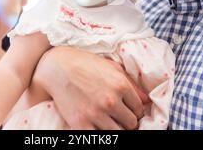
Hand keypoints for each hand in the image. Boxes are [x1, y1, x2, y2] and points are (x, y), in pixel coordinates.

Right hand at [32, 46, 147, 129]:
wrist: (56, 67)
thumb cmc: (85, 64)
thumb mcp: (111, 67)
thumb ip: (131, 84)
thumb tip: (146, 100)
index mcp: (120, 85)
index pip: (139, 109)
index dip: (135, 110)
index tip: (128, 110)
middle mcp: (110, 101)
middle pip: (131, 124)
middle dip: (127, 121)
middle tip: (120, 117)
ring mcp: (95, 114)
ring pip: (117, 133)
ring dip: (116, 129)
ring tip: (110, 122)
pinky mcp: (80, 124)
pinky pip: (98, 138)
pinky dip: (100, 134)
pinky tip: (97, 126)